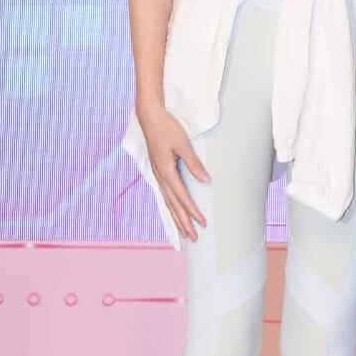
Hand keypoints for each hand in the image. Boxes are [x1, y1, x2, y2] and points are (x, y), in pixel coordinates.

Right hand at [136, 102, 208, 240]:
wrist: (149, 117)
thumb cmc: (167, 128)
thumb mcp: (183, 144)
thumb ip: (194, 163)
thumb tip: (206, 180)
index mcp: (166, 172)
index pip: (182, 197)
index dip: (192, 211)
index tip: (203, 223)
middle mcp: (160, 177)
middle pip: (173, 205)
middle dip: (184, 223)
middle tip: (194, 238)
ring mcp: (157, 174)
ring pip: (167, 202)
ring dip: (176, 218)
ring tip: (184, 232)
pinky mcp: (158, 171)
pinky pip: (164, 195)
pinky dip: (169, 207)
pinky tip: (173, 212)